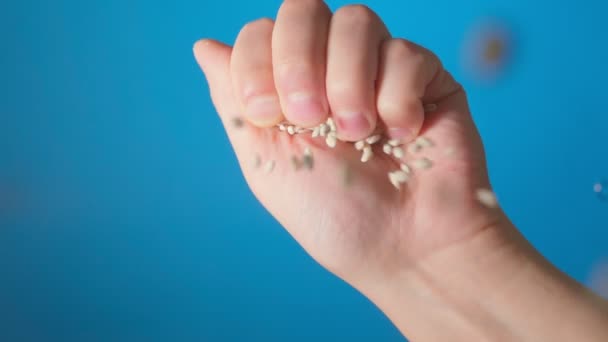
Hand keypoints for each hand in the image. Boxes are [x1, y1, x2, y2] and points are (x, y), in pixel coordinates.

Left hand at [193, 1, 502, 291]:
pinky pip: (406, 53)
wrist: (404, 248)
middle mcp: (333, 69)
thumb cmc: (334, 217)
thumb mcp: (267, 163)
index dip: (255, 60)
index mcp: (290, 88)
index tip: (266, 114)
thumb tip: (204, 46)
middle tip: (308, 116)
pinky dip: (395, 97)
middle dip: (296, 60)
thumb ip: (236, 103)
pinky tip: (399, 135)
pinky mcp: (428, 78)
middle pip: (304, 8)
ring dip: (347, 80)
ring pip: (356, 20)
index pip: (261, 32)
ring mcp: (381, 70)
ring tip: (355, 132)